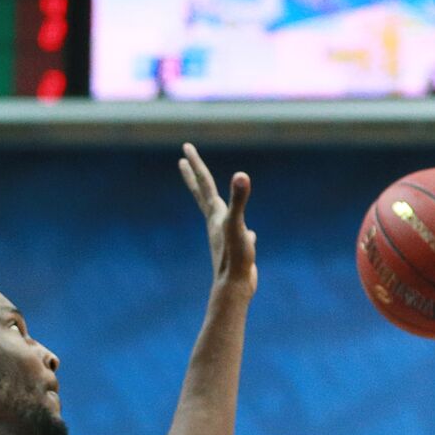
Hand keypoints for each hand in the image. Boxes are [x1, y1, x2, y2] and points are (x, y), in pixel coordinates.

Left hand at [179, 143, 255, 291]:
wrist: (234, 287)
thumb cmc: (234, 257)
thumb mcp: (237, 224)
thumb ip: (239, 199)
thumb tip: (241, 175)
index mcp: (216, 214)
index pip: (204, 183)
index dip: (196, 163)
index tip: (186, 146)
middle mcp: (216, 223)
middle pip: (203, 195)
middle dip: (194, 177)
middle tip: (183, 161)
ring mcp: (226, 237)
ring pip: (220, 214)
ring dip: (216, 202)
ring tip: (215, 197)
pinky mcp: (237, 250)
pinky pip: (241, 235)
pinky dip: (246, 231)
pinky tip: (252, 234)